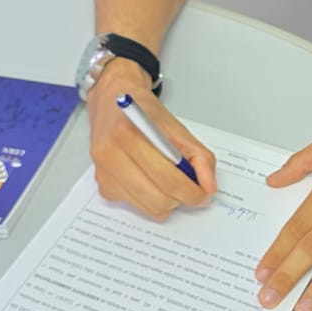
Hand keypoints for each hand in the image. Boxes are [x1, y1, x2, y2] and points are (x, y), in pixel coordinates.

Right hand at [87, 59, 216, 217]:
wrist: (113, 102)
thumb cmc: (145, 114)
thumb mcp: (178, 128)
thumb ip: (200, 157)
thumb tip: (209, 188)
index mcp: (129, 135)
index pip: (168, 179)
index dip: (192, 192)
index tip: (204, 194)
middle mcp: (111, 155)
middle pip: (158, 200)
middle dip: (180, 199)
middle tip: (189, 189)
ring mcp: (104, 173)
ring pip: (148, 208)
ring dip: (165, 201)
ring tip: (168, 181)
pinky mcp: (102, 185)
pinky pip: (135, 206)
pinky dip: (149, 199)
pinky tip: (148, 179)